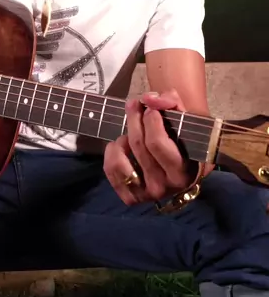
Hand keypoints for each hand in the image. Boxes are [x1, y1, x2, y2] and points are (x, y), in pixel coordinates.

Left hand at [103, 89, 195, 205]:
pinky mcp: (131, 198)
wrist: (183, 164)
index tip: (150, 107)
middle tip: (134, 105)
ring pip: (121, 159)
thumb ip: (172, 103)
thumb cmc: (184, 138)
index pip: (157, 144)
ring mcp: (147, 194)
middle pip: (138, 146)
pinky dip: (112, 152)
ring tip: (130, 131)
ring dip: (123, 138)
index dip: (150, 120)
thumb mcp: (186, 119)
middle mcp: (166, 187)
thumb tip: (150, 98)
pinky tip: (121, 145)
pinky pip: (111, 170)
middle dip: (134, 119)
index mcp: (185, 172)